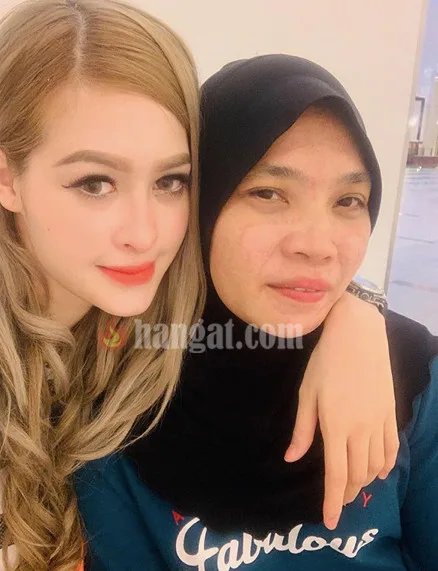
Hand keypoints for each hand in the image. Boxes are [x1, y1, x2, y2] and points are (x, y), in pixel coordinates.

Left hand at [284, 292, 398, 529]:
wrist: (357, 334)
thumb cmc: (324, 362)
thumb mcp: (307, 394)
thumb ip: (302, 429)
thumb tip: (291, 458)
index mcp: (335, 426)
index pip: (335, 474)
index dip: (332, 501)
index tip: (328, 521)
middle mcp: (360, 430)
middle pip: (357, 474)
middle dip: (347, 494)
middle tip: (338, 502)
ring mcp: (379, 421)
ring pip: (376, 465)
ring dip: (365, 481)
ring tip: (354, 486)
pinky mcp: (390, 411)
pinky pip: (391, 447)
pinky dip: (385, 464)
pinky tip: (379, 470)